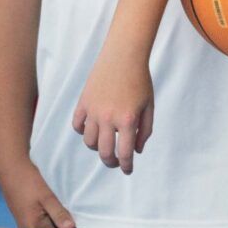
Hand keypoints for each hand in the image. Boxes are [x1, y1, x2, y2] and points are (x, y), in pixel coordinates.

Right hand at [0, 156, 73, 227]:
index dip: (67, 216)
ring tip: (47, 195)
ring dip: (52, 208)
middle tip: (55, 197)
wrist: (11, 167)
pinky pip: (40, 214)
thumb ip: (59, 214)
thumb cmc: (28, 181)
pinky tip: (42, 196)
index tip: (65, 202)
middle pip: (52, 224)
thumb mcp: (47, 197)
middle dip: (58, 212)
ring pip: (47, 218)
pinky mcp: (22, 215)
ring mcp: (23, 223)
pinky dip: (45, 206)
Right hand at [71, 56, 154, 172]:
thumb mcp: (149, 106)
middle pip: (104, 152)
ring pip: (89, 141)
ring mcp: (93, 111)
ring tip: (106, 144)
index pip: (125, 152)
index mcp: (127, 120)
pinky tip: (93, 131)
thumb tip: (137, 151)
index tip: (127, 170)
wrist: (123, 57)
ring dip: (98, 148)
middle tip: (116, 163)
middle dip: (111, 162)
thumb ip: (145, 130)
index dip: (126, 165)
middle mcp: (108, 118)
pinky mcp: (83, 103)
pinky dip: (84, 132)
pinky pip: (78, 126)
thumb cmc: (140, 81)